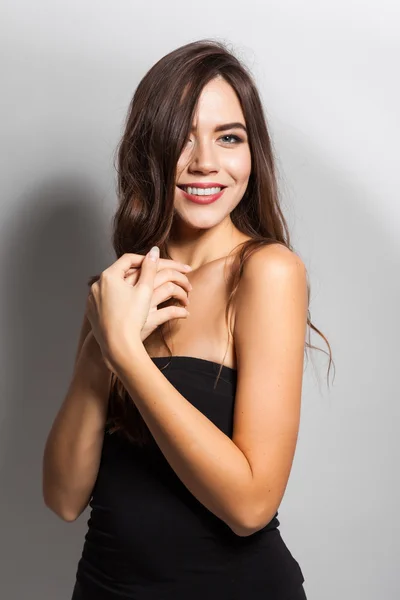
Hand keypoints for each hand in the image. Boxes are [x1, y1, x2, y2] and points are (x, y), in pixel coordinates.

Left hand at [86, 249, 190, 372]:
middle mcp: (96, 285)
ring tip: (139, 292)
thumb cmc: (132, 317)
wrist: (118, 344)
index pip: (128, 259)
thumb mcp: (145, 290)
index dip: (144, 260)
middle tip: (149, 277)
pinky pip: (105, 300)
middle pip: (118, 272)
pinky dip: (116, 299)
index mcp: (109, 276)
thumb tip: (154, 251)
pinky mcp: (91, 312)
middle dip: (135, 273)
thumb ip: (150, 268)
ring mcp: (92, 299)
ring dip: (125, 285)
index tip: (155, 264)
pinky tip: (126, 306)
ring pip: (111, 286)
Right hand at [124, 259, 191, 342]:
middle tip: (189, 280)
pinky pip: (171, 312)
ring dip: (182, 293)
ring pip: (170, 289)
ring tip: (186, 300)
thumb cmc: (119, 317)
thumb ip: (140, 281)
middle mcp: (136, 289)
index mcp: (129, 280)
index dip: (171, 263)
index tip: (184, 268)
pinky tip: (185, 313)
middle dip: (180, 275)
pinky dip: (181, 311)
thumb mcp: (127, 295)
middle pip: (165, 272)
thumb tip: (159, 270)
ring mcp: (142, 305)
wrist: (111, 339)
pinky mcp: (148, 320)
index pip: (154, 263)